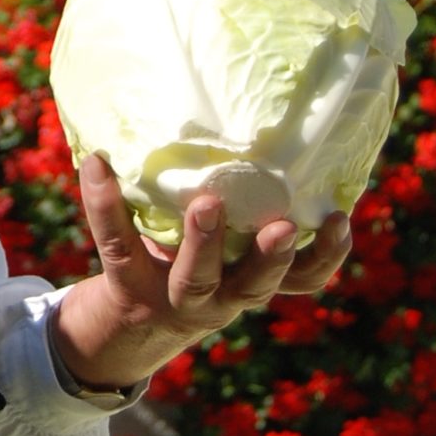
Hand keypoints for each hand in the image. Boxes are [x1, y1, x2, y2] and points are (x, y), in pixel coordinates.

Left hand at [49, 152, 352, 391]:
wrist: (136, 315)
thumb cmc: (197, 258)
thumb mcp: (230, 241)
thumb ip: (252, 202)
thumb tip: (277, 121)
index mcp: (255, 281)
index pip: (304, 277)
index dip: (326, 254)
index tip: (339, 219)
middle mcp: (223, 295)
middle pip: (254, 285)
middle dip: (271, 258)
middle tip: (281, 227)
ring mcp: (175, 294)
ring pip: (196, 278)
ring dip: (204, 243)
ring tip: (206, 203)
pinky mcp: (127, 282)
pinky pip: (116, 243)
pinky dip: (103, 202)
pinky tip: (97, 166)